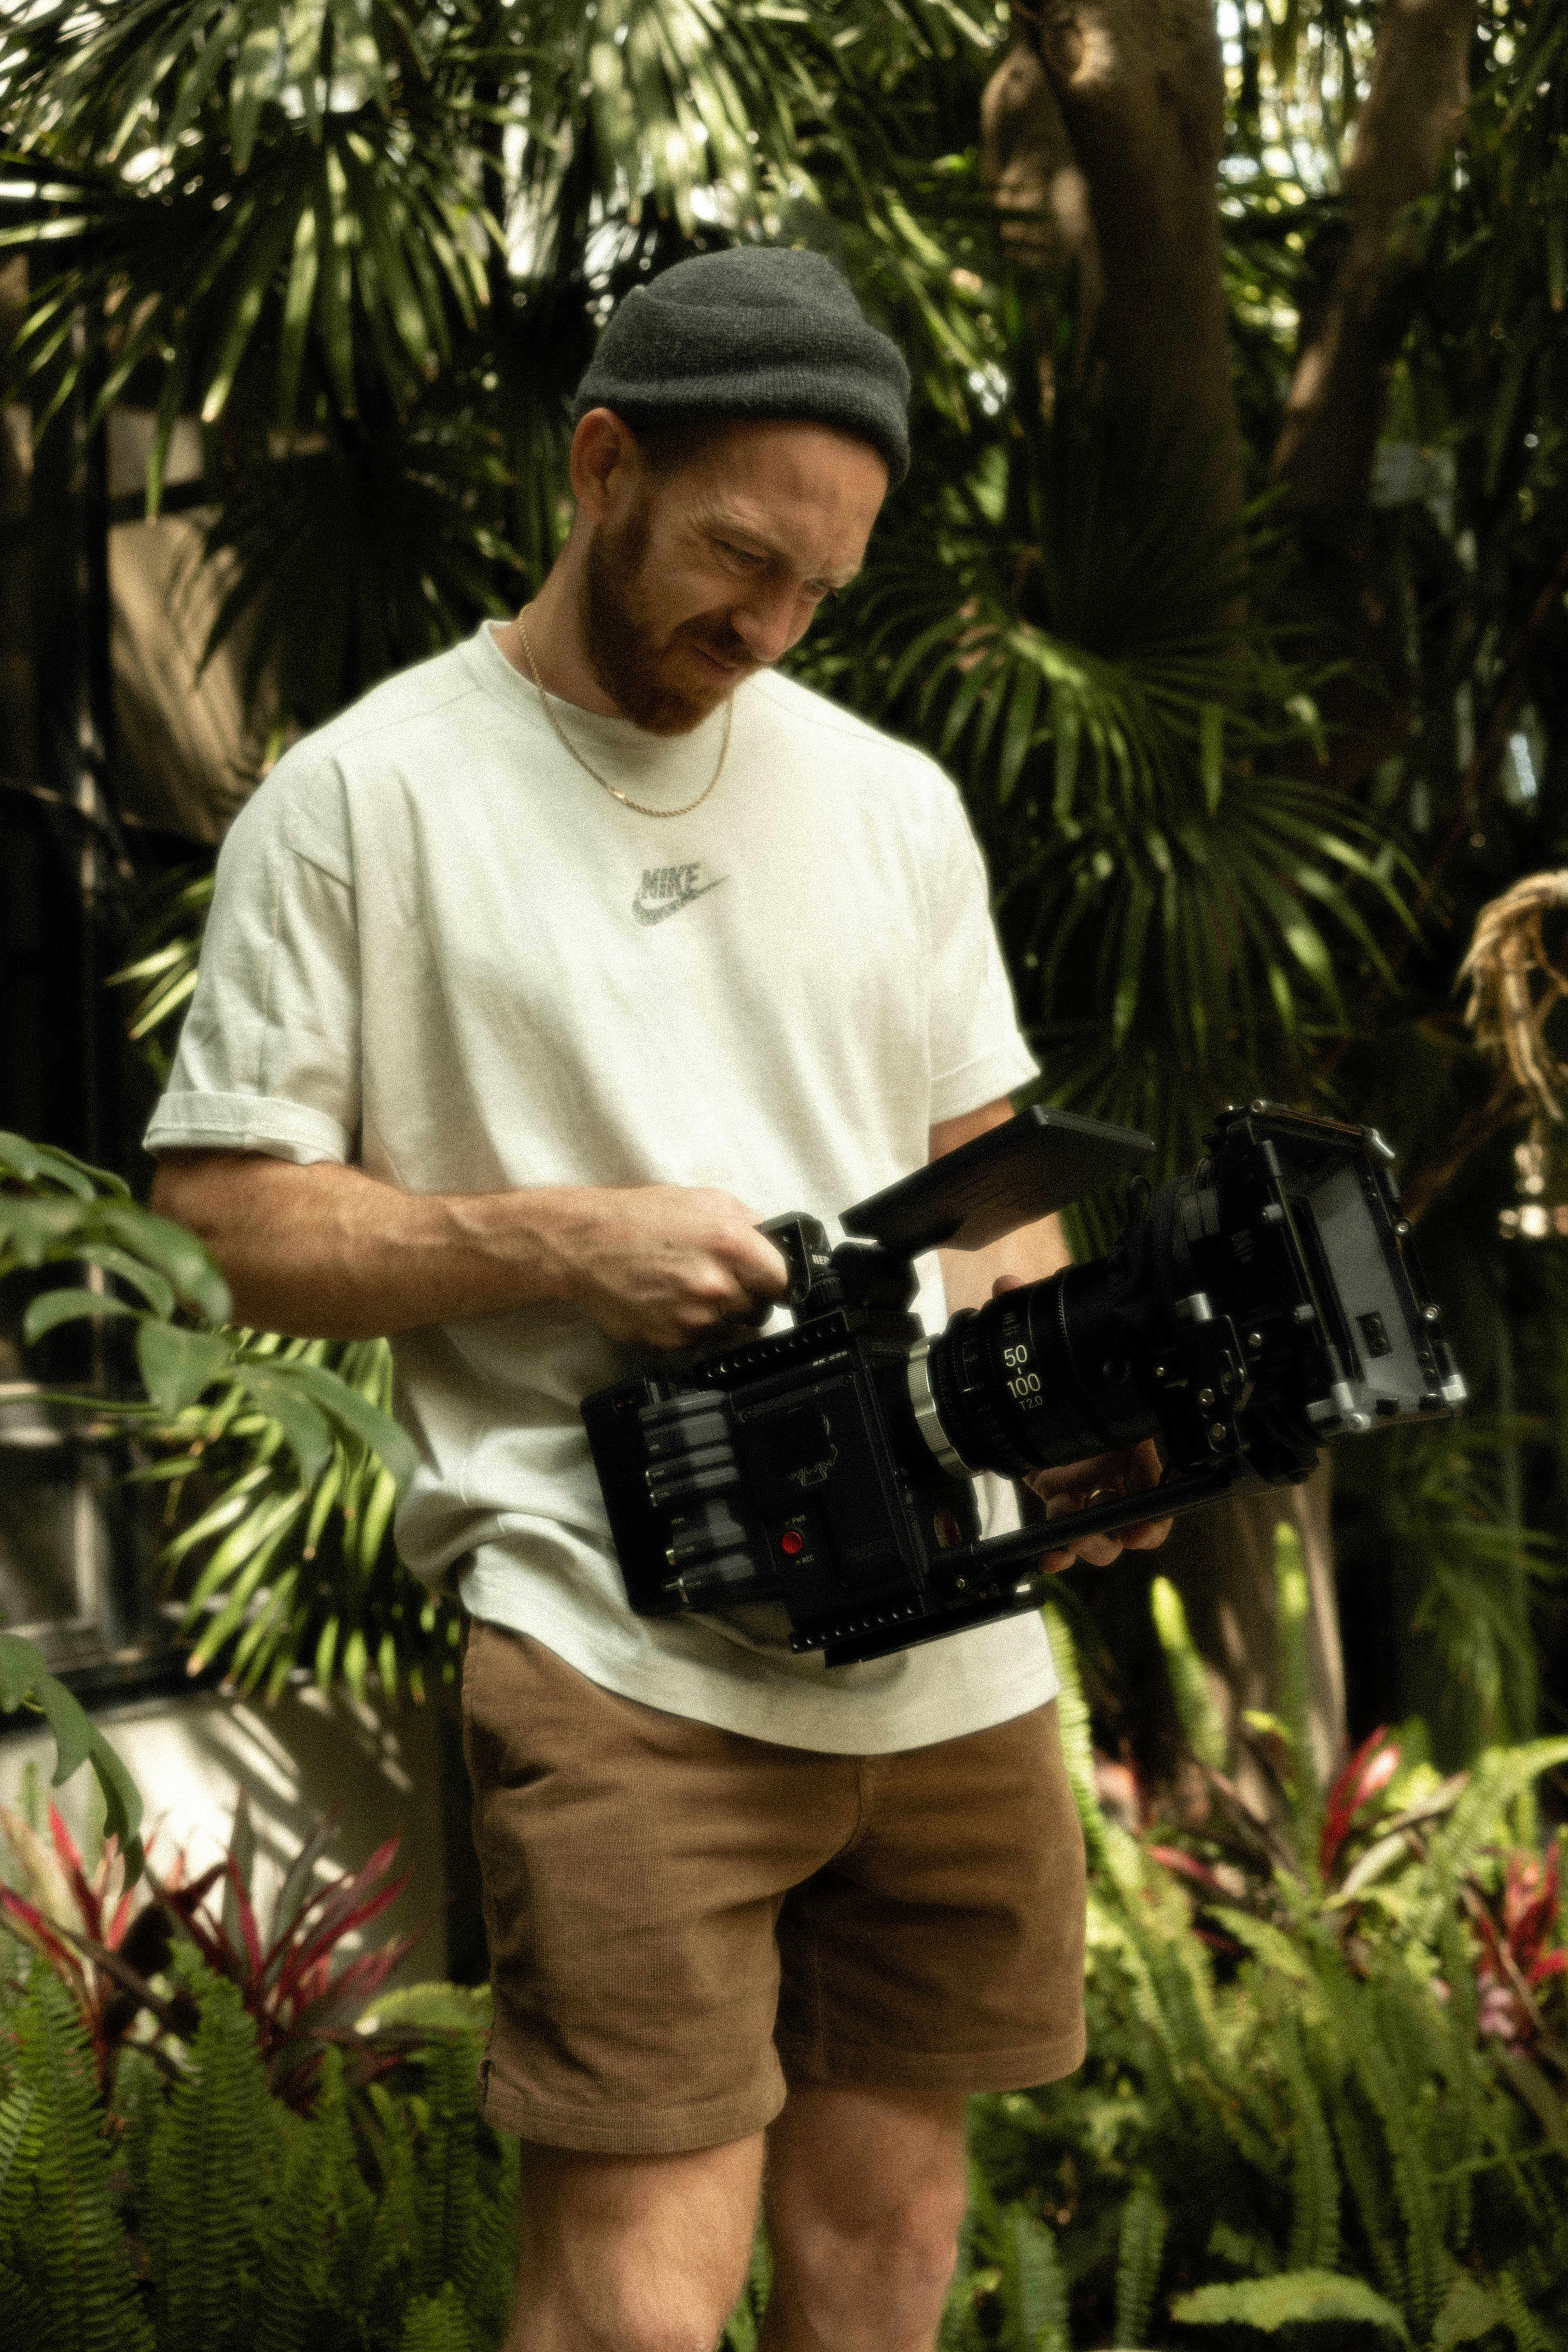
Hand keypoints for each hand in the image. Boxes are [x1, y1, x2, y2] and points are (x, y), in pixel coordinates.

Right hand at [560, 1185, 790, 1349]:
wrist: (585, 1245)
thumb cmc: (641, 1218)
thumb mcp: (706, 1201)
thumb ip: (750, 1224)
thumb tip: (778, 1247)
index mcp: (731, 1243)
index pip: (785, 1281)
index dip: (776, 1281)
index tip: (767, 1281)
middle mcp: (715, 1284)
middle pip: (760, 1309)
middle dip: (746, 1297)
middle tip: (719, 1279)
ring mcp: (693, 1317)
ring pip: (731, 1328)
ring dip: (719, 1314)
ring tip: (688, 1288)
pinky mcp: (672, 1340)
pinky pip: (699, 1341)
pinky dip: (690, 1326)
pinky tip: (669, 1302)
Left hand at [990, 1275, 1171, 1572]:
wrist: (1034, 1389)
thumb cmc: (1060, 1367)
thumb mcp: (1046, 1338)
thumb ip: (1030, 1309)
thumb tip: (1006, 1284)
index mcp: (1125, 1432)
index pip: (1152, 1473)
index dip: (1154, 1505)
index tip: (1146, 1524)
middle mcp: (1112, 1463)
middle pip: (1130, 1510)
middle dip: (1122, 1532)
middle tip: (1107, 1539)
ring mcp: (1087, 1484)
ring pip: (1100, 1526)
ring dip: (1091, 1544)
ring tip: (1076, 1548)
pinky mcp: (1059, 1496)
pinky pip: (1066, 1528)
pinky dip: (1060, 1547)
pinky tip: (1049, 1558)